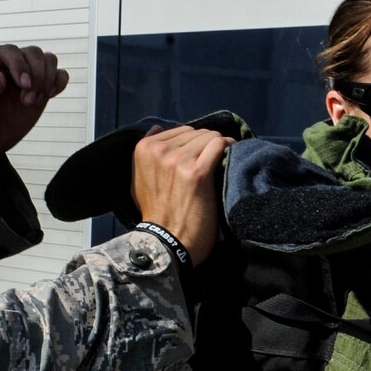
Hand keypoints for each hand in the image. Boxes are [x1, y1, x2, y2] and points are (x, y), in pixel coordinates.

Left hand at [0, 45, 66, 159]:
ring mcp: (27, 73)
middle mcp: (9, 62)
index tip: (24, 85)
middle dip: (36, 76)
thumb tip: (0, 78)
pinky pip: (59, 75)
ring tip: (33, 102)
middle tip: (27, 101)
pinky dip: (59, 83)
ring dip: (47, 80)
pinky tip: (49, 96)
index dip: (20, 65)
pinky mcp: (41, 86)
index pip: (10, 51)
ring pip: (48, 60)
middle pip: (33, 53)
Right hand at [131, 126, 230, 266]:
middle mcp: (159, 151)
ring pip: (209, 136)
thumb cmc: (155, 215)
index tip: (201, 154)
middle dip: (206, 144)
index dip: (193, 142)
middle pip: (196, 133)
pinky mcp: (197, 172)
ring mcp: (178, 160)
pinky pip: (219, 145)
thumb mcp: (138, 181)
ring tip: (223, 159)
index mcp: (144, 149)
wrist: (167, 242)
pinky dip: (228, 147)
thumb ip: (147, 156)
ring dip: (219, 146)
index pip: (179, 131)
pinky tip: (231, 155)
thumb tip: (156, 128)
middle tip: (213, 160)